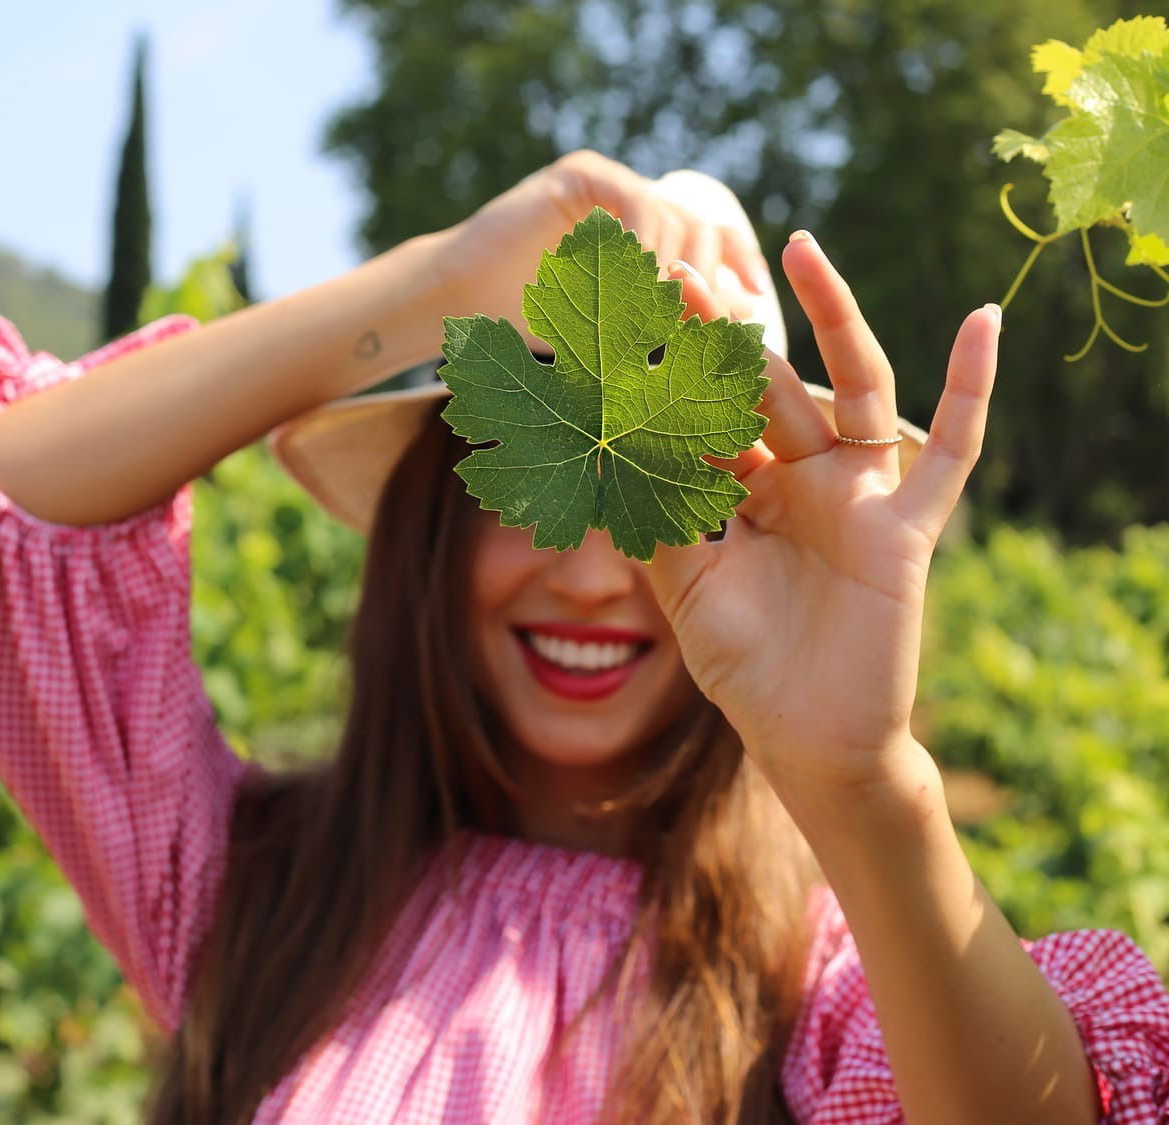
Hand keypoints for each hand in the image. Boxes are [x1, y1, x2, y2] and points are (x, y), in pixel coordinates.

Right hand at [436, 150, 773, 324]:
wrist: (455, 302)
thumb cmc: (523, 326)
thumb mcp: (608, 333)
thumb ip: (665, 327)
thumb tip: (743, 332)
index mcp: (642, 231)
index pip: (712, 239)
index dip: (740, 269)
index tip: (756, 308)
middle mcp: (630, 198)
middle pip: (703, 227)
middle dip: (712, 281)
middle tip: (708, 326)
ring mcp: (607, 182)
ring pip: (678, 216)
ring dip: (678, 272)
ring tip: (663, 319)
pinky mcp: (581, 175)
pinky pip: (640, 202)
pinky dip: (647, 247)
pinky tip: (638, 289)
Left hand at [642, 232, 1000, 802]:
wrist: (806, 736)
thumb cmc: (743, 664)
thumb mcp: (683, 584)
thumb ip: (657, 515)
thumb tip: (607, 445)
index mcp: (749, 490)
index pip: (713, 413)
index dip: (677, 370)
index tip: (632, 316)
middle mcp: (806, 479)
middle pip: (768, 385)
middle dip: (727, 332)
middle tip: (684, 270)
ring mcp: (860, 495)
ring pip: (850, 388)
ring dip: (831, 317)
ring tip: (800, 248)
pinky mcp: (906, 527)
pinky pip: (952, 452)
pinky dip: (973, 387)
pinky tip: (984, 322)